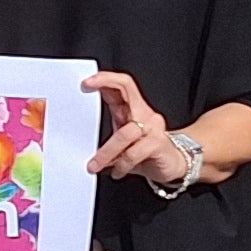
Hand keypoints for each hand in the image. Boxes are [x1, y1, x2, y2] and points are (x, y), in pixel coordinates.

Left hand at [80, 67, 187, 187]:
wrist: (173, 165)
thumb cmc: (144, 152)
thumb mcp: (122, 140)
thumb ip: (106, 135)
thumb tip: (77, 139)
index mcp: (133, 108)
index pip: (122, 84)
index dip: (105, 78)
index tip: (86, 82)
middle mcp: (144, 113)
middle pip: (126, 89)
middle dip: (104, 84)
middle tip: (84, 89)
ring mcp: (152, 127)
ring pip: (124, 133)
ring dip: (105, 152)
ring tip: (94, 165)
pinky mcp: (158, 144)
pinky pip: (134, 153)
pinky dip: (121, 164)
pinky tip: (116, 172)